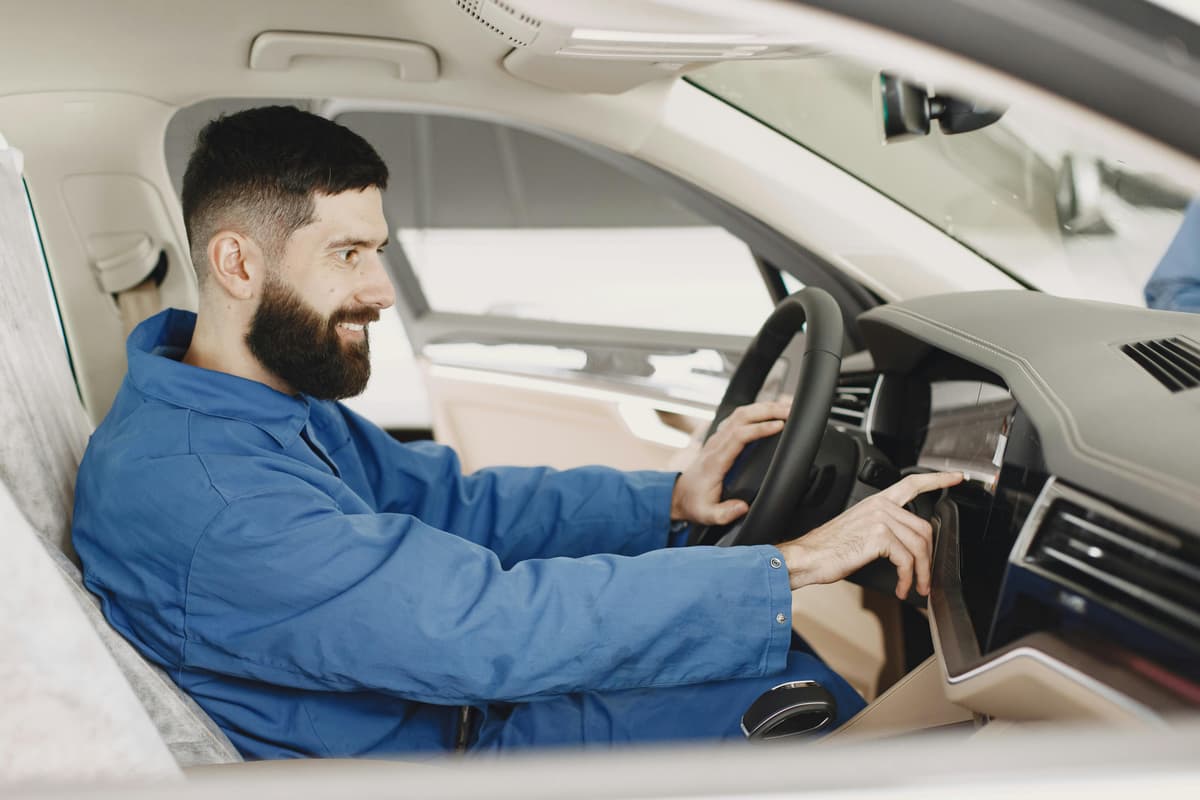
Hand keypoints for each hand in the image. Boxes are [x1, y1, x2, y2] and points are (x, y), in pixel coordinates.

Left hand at [670, 400, 791, 525]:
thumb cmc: (695, 503)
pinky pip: (737, 418)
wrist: (679, 495)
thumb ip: (724, 513)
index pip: (738, 436)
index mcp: (716, 461)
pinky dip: (755, 411)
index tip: (779, 426)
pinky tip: (770, 411)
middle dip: (767, 410)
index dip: (759, 428)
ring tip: (786, 407)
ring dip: (763, 408)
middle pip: (741, 417)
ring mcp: (717, 439)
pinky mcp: (720, 438)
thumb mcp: (708, 515)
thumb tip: (743, 507)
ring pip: (740, 413)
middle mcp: (716, 445)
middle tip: (790, 410)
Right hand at [777, 471, 962, 598]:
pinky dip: (908, 578)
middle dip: (929, 557)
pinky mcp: (879, 537)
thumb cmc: (827, 548)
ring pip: (919, 546)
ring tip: (915, 586)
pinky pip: (907, 560)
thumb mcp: (858, 531)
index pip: (912, 484)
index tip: (956, 477)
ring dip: (921, 572)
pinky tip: (902, 586)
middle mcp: (880, 507)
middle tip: (925, 577)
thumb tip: (904, 547)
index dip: (937, 480)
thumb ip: (882, 530)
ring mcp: (880, 519)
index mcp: (876, 502)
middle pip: (923, 528)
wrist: (806, 557)